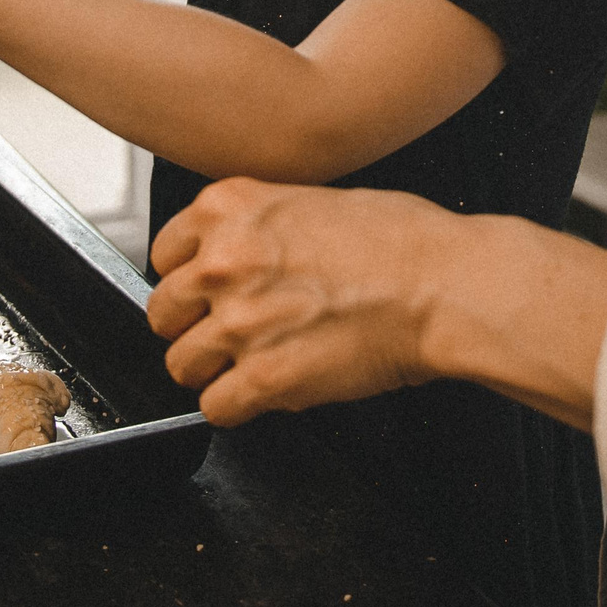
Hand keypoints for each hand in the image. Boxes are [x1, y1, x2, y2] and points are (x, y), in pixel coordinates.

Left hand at [146, 178, 455, 424]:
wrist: (442, 285)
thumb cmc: (400, 241)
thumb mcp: (310, 199)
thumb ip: (255, 226)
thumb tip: (233, 253)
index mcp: (229, 208)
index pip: (163, 254)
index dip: (187, 279)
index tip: (202, 293)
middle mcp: (223, 261)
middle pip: (163, 312)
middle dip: (193, 327)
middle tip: (225, 333)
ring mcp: (239, 321)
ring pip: (181, 365)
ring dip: (211, 371)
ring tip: (246, 366)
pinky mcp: (265, 377)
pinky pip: (216, 407)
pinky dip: (235, 407)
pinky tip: (261, 393)